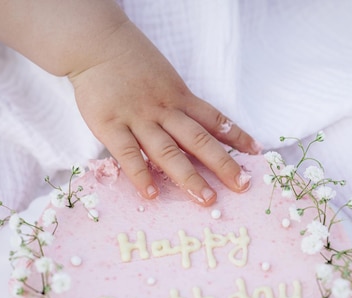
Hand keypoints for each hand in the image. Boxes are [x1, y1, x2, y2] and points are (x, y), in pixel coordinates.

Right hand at [68, 18, 260, 205]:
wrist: (95, 43)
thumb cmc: (131, 62)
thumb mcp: (165, 79)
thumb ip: (179, 104)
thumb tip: (200, 128)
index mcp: (179, 97)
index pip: (214, 119)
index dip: (236, 136)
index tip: (256, 151)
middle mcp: (164, 110)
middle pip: (198, 140)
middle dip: (223, 164)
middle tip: (241, 185)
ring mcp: (137, 118)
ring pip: (168, 151)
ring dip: (189, 176)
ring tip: (207, 198)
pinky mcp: (110, 125)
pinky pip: (127, 153)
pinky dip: (140, 175)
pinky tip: (152, 193)